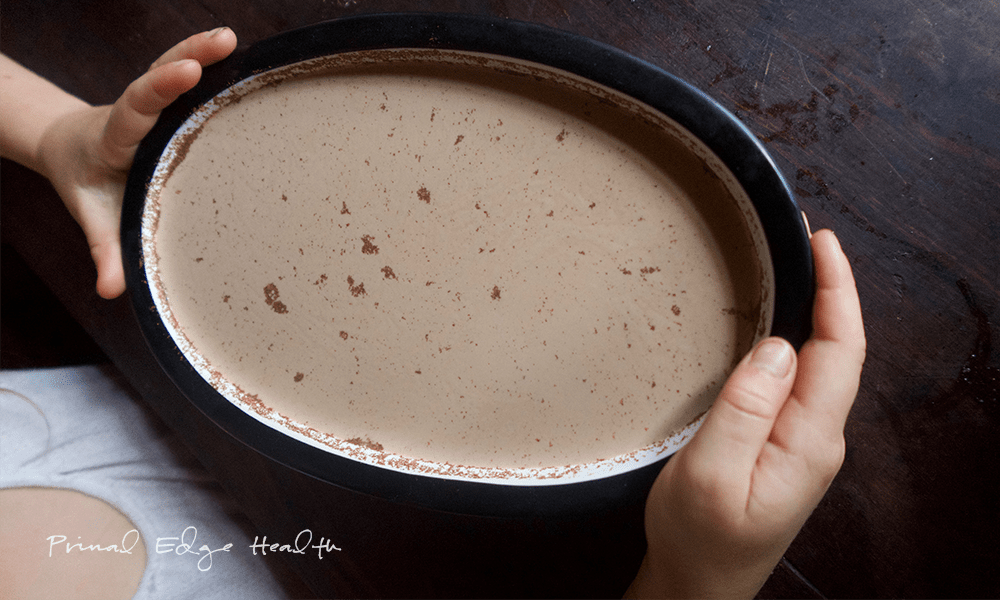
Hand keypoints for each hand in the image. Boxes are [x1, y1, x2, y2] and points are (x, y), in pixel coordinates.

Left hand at [33, 27, 236, 298]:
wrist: (72, 149)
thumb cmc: (86, 185)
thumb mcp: (92, 216)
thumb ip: (103, 251)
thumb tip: (110, 292)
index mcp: (115, 136)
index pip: (136, 106)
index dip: (160, 87)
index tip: (185, 72)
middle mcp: (134, 110)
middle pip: (159, 75)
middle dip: (189, 55)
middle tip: (221, 42)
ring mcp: (153, 102)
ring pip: (174, 67)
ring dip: (201, 50)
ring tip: (231, 39)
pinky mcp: (169, 101)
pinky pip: (189, 77)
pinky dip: (211, 63)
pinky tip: (240, 56)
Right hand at [626, 229, 865, 598]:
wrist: (699, 585)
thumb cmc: (700, 539)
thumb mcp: (711, 475)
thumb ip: (745, 409)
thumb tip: (779, 347)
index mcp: (808, 441)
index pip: (840, 352)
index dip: (837, 292)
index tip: (822, 244)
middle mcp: (816, 439)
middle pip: (838, 352)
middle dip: (830, 292)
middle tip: (805, 242)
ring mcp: (802, 443)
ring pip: (820, 365)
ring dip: (814, 314)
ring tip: (794, 271)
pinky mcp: (782, 445)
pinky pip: (798, 383)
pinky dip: (793, 342)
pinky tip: (773, 329)